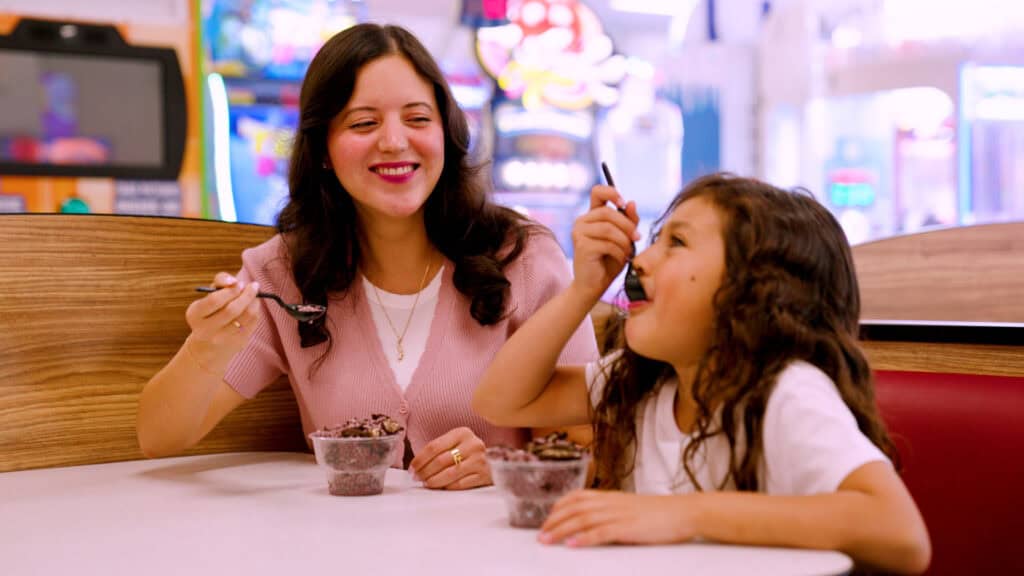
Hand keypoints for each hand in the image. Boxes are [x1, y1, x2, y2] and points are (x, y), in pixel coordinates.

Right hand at [185, 272, 260, 370]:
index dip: (230, 290)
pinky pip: (253, 323)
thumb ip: (220, 280)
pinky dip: (256, 310)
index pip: (214, 301)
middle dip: (246, 294)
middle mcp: (206, 330)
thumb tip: (234, 281)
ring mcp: (223, 339)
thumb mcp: (209, 295)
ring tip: (254, 293)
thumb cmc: (211, 311)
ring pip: (246, 316)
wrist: (208, 345)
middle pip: (232, 310)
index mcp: (195, 315)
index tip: (238, 283)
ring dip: (254, 301)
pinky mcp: (238, 343)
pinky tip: (254, 305)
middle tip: (253, 286)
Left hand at [409, 427, 490, 489]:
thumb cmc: (467, 453)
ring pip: (450, 474)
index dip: (420, 459)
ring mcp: (480, 461)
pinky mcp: (484, 476)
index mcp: (462, 433)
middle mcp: (473, 445)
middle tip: (417, 477)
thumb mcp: (455, 443)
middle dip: (425, 471)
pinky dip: (447, 487)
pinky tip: (441, 487)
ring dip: (434, 481)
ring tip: (426, 483)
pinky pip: (460, 484)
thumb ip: (438, 450)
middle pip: (441, 460)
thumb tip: (416, 466)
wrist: (493, 461)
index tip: (412, 468)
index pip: (434, 446)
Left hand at [538, 490, 697, 546]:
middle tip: (541, 535)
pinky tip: (573, 545)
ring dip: (562, 530)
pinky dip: (585, 538)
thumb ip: (613, 511)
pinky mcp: (628, 528)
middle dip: (554, 521)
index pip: (578, 496)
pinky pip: (602, 532)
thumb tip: (595, 521)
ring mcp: (619, 514)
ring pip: (583, 519)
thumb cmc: (660, 513)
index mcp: (612, 497)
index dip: (559, 506)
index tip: (548, 518)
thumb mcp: (631, 507)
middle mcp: (611, 503)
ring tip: (548, 541)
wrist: (684, 512)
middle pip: (575, 508)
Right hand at [570, 185, 638, 299]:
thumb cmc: (608, 262)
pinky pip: (607, 243)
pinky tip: (620, 259)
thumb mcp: (624, 239)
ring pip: (609, 228)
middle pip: (608, 212)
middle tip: (637, 238)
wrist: (594, 286)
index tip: (622, 203)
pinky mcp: (582, 246)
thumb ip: (628, 221)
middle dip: (627, 225)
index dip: (611, 192)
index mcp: (592, 216)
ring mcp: (579, 233)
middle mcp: (582, 221)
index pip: (598, 192)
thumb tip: (631, 203)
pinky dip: (619, 252)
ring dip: (624, 241)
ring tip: (627, 252)